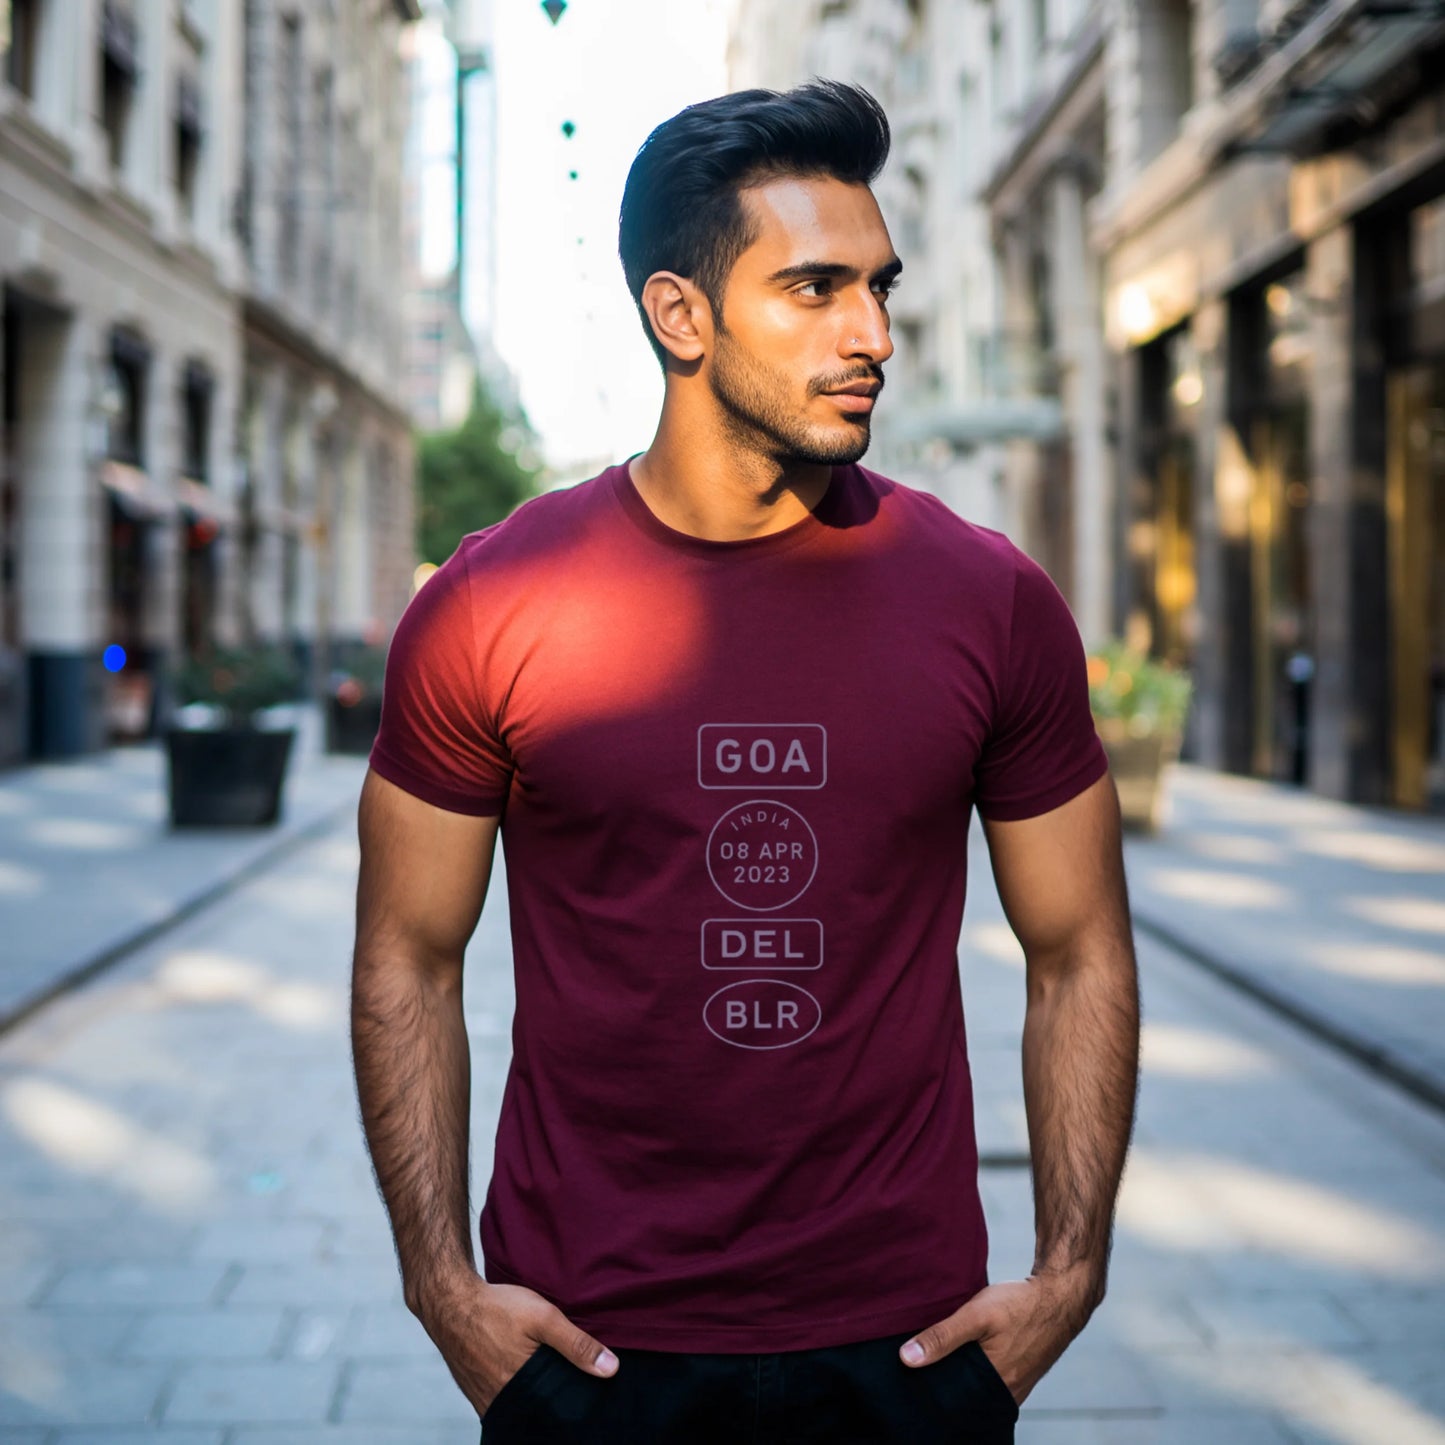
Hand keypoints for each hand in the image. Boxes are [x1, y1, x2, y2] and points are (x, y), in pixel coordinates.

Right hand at [411, 1273, 618, 1415]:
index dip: (572, 1405)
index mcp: (522, 1390)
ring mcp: (485, 1399)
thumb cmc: (497, 1307)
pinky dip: (518, 1394)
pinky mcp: (475, 1392)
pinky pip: (503, 1402)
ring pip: (522, 1407)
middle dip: (555, 1403)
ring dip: (536, 1399)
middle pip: (539, 1411)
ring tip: (550, 1381)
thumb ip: (576, 1344)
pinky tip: (527, 1377)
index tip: (589, 1402)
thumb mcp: (543, 1317)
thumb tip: (611, 1369)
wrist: (449, 1302)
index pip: (557, 1413)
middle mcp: (502, 1401)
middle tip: (570, 1388)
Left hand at [897, 1271, 1098, 1405]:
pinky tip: (964, 1355)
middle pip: (965, 1396)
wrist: (1060, 1295)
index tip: (912, 1379)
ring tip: (939, 1360)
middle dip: (945, 1385)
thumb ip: (943, 1336)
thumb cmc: (1019, 1304)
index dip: (933, 1391)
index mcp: (995, 1385)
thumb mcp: (976, 1314)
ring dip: (960, 1376)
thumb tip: (907, 1358)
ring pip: (978, 1388)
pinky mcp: (1021, 1373)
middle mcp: (1007, 1392)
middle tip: (920, 1368)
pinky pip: (990, 1380)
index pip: (954, 1403)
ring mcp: (1016, 1384)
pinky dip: (975, 1371)